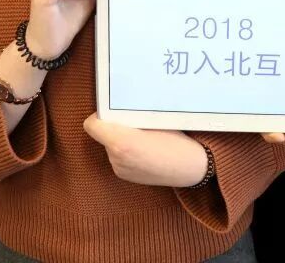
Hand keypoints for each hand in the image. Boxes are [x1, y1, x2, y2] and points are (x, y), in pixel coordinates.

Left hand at [83, 113, 208, 186]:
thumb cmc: (177, 142)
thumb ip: (133, 115)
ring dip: (120, 139)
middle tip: (135, 121)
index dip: (100, 115)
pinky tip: (146, 149)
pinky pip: (118, 157)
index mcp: (121, 142)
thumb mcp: (155, 121)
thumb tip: (120, 106)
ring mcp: (119, 169)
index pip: (92, 125)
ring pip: (110, 145)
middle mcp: (116, 158)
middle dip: (114, 126)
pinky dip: (126, 151)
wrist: (192, 168)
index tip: (114, 111)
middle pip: (102, 134)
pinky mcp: (125, 177)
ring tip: (144, 136)